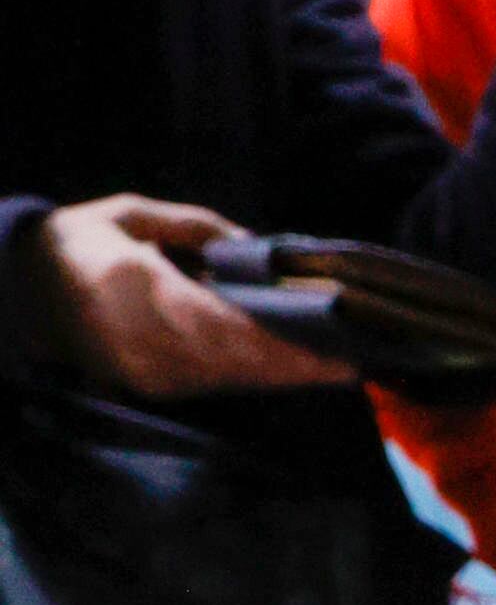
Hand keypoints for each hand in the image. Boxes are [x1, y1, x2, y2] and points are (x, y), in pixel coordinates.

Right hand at [14, 196, 336, 399]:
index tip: (332, 351)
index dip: (282, 346)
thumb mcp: (133, 216)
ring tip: (337, 367)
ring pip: (232, 380)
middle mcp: (149, 344)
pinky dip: (255, 378)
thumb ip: (196, 229)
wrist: (24, 291)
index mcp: (142, 293)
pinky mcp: (153, 389)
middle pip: (240, 365)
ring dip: (284, 377)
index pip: (227, 328)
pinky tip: (291, 370)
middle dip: (298, 368)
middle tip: (354, 364)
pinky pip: (215, 385)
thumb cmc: (83, 243)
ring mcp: (150, 374)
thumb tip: (255, 247)